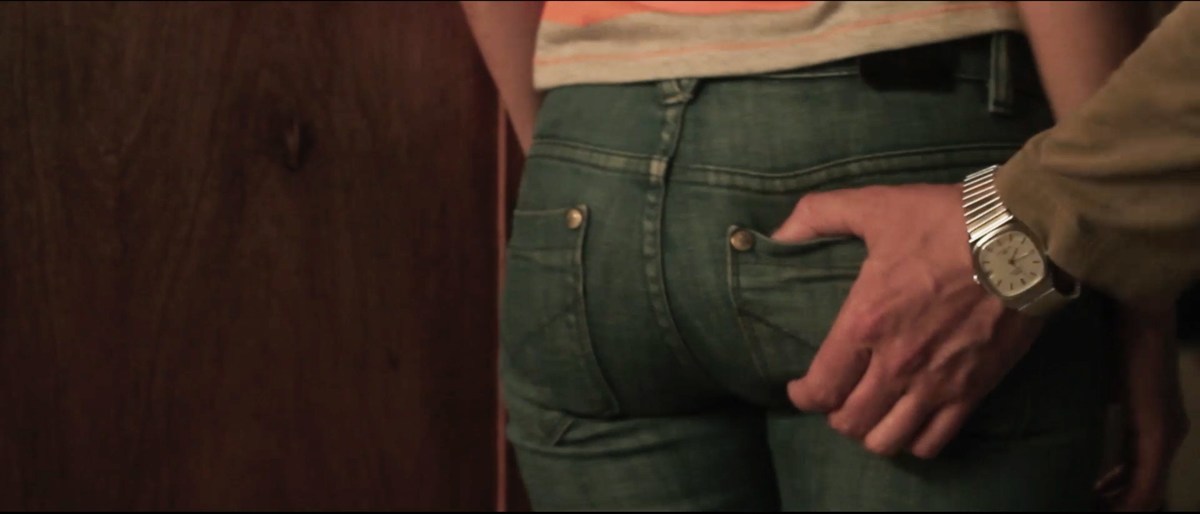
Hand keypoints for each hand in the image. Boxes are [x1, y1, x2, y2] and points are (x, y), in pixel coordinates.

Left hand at [773, 183, 1042, 457]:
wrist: (1024, 237)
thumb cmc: (945, 221)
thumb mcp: (874, 205)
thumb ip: (818, 215)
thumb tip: (778, 233)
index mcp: (865, 323)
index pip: (819, 388)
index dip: (802, 395)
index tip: (800, 387)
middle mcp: (896, 363)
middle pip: (849, 422)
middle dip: (835, 415)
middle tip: (838, 397)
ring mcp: (936, 382)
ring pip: (888, 441)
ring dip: (872, 432)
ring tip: (871, 413)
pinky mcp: (973, 390)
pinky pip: (935, 441)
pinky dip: (916, 440)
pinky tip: (911, 421)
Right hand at [1096, 305, 1188, 511]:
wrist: (1136, 309)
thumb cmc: (1112, 335)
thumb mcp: (1098, 381)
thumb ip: (1087, 406)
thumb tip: (1059, 420)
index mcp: (1152, 424)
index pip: (1134, 474)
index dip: (1110, 493)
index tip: (1080, 497)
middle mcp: (1168, 436)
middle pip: (1143, 492)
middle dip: (1110, 504)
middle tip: (1077, 505)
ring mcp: (1166, 436)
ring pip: (1146, 494)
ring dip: (1116, 507)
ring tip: (1083, 506)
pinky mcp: (1159, 434)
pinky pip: (1146, 486)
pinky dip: (1127, 503)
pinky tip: (1103, 508)